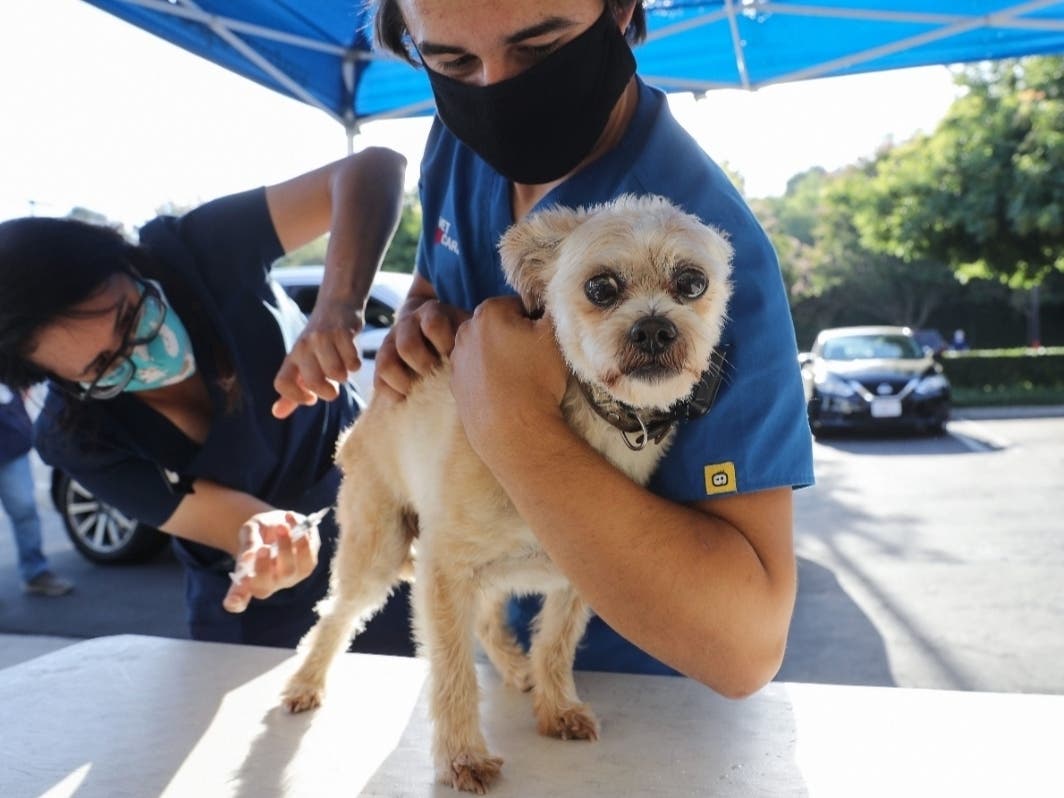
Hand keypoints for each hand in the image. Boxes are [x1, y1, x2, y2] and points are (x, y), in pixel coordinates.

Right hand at [223, 509, 321, 612]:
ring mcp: (290, 577)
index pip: (239, 598)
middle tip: (263, 548)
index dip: (236, 599)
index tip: (232, 601)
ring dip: (286, 547)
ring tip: (281, 526)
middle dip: (264, 567)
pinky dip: (301, 534)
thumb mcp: (249, 532)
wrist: (280, 523)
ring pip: (290, 570)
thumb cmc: (259, 532)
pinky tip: (290, 518)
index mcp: (248, 580)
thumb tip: (248, 557)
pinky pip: (307, 554)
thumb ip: (249, 543)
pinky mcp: (308, 564)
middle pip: (266, 585)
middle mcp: (270, 584)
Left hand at [272, 298, 364, 418]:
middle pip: (313, 382)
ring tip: (343, 369)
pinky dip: (355, 365)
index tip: (311, 399)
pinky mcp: (342, 332)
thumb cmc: (320, 343)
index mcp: (292, 357)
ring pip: (336, 373)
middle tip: (334, 388)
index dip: (296, 397)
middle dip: (328, 392)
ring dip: (344, 376)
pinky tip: (352, 357)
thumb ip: (293, 390)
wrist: (337, 305)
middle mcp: (303, 347)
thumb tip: (277, 414)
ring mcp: (322, 338)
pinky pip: (352, 362)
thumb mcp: (303, 364)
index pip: (282, 383)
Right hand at [373, 298, 469, 402]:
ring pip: (386, 363)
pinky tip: (408, 398)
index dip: (445, 343)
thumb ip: (469, 333)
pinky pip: (378, 381)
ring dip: (405, 382)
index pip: (433, 324)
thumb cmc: (459, 334)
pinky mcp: (381, 363)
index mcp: (431, 312)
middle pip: (407, 346)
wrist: (436, 332)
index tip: (454, 356)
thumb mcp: (466, 326)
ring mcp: (390, 343)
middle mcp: (406, 324)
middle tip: (439, 376)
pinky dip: (393, 393)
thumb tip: (476, 353)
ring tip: (422, 391)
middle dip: (425, 366)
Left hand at [449, 296, 566, 455]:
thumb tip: (550, 300)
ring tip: (520, 380)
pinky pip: (478, 374)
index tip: (544, 342)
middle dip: (516, 338)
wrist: (513, 431)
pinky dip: (490, 379)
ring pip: (487, 350)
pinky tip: (506, 394)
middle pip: (500, 327)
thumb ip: (553, 308)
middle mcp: (465, 331)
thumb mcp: (555, 335)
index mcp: (489, 311)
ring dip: (502, 359)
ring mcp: (456, 360)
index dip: (536, 322)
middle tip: (534, 361)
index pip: (519, 306)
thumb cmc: (536, 379)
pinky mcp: (455, 386)